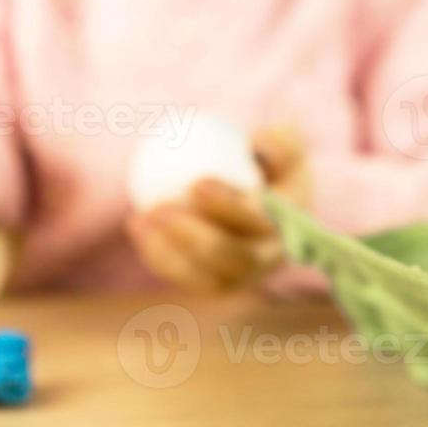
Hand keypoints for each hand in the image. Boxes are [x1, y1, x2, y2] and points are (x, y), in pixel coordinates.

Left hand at [127, 126, 308, 291]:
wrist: (259, 192)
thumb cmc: (268, 158)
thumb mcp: (284, 142)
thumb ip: (279, 141)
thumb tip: (260, 145)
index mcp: (292, 224)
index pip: (261, 221)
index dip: (229, 206)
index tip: (196, 183)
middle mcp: (272, 258)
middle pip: (235, 258)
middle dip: (195, 238)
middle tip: (160, 208)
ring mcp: (244, 277)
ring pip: (207, 276)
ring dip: (170, 251)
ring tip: (142, 218)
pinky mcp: (217, 284)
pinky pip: (185, 277)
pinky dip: (157, 254)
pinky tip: (135, 224)